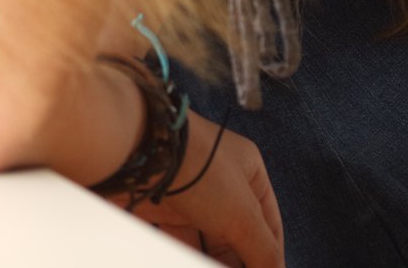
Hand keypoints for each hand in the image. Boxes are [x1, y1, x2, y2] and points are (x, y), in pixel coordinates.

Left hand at [122, 114, 282, 267]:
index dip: (271, 254)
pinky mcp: (155, 203)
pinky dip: (186, 256)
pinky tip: (190, 264)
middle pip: (234, 232)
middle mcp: (215, 178)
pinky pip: (176, 238)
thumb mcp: (243, 216)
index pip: (268, 222)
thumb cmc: (194, 165)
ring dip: (210, 259)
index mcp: (246, 169)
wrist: (136, 151)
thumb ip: (263, 251)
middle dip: (238, 259)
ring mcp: (184, 190)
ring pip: (204, 238)